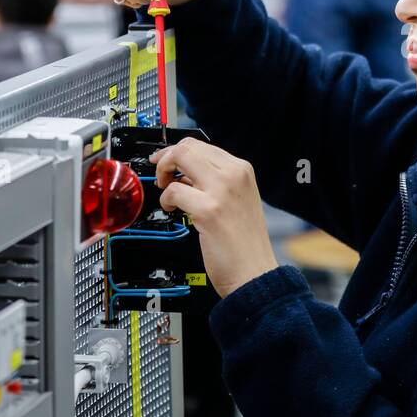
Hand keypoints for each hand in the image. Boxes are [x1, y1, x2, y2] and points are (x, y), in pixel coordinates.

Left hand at [150, 137, 276, 298]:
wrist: (254, 271)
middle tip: (162, 176)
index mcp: (242, 170)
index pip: (201, 145)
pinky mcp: (208, 210)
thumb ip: (215, 182)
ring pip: (179, 158)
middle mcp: (234, 175)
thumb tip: (185, 174)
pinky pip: (174, 191)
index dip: (177, 152)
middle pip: (187, 146)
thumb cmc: (244, 242)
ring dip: (163, 173)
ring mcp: (222, 191)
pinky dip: (166, 200)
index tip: (166, 162)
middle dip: (165, 158)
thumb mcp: (238, 199)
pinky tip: (172, 209)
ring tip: (166, 192)